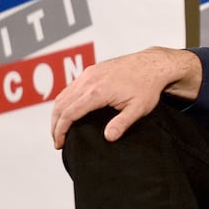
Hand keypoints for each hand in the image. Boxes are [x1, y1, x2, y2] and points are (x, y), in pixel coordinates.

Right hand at [49, 46, 201, 148]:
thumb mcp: (139, 108)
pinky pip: (71, 87)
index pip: (69, 113)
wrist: (153, 64)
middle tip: (58, 141)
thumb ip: (122, 123)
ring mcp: (89, 74)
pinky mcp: (92, 71)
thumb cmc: (147, 86)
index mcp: (98, 91)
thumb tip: (108, 137)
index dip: (60, 130)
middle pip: (61, 104)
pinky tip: (69, 111)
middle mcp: (89, 80)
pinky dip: (65, 101)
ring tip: (60, 129)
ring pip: (64, 94)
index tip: (60, 143)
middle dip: (55, 124)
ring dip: (58, 113)